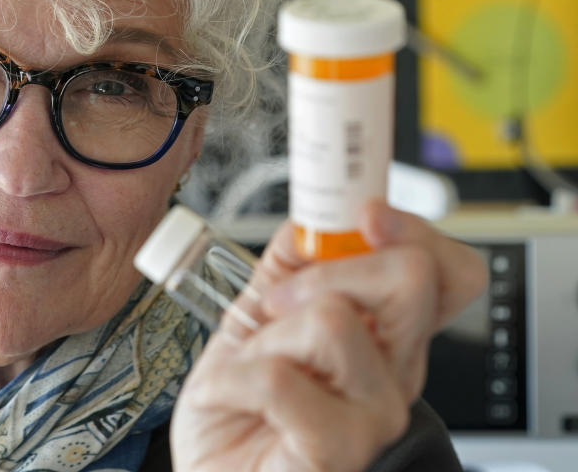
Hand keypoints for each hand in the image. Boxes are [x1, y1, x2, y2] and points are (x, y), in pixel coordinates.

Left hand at [170, 202, 486, 470]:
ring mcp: (376, 412)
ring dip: (263, 337)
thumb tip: (311, 219)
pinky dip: (230, 379)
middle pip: (410, 277)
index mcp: (385, 332)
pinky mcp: (340, 448)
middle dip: (326, 270)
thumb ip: (289, 264)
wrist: (210, 465)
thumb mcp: (258, 313)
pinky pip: (279, 377)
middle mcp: (396, 370)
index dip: (416, 231)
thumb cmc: (238, 400)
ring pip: (332, 320)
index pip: (448, 271)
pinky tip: (229, 397)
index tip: (366, 212)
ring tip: (248, 368)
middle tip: (276, 302)